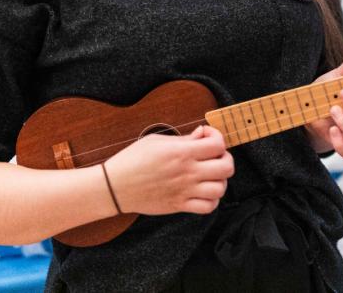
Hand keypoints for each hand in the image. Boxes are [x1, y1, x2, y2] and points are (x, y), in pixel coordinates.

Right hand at [102, 125, 233, 215]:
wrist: (116, 186)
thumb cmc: (133, 160)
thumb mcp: (156, 141)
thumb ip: (183, 139)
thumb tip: (202, 134)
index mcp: (181, 152)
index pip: (217, 144)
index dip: (217, 136)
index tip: (206, 136)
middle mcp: (187, 172)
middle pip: (226, 167)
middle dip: (225, 158)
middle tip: (214, 156)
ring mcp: (185, 191)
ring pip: (221, 189)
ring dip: (220, 180)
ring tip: (210, 174)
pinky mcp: (180, 205)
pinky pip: (208, 207)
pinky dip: (212, 200)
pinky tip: (204, 191)